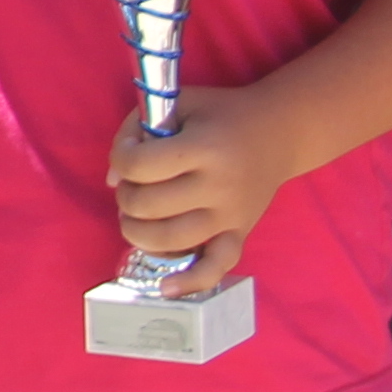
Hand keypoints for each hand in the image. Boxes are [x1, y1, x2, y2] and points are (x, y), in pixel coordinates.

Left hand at [106, 87, 285, 291]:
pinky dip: (189, 281)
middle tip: (134, 184)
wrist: (278, 132)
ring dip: (137, 231)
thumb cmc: (220, 115)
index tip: (129, 151)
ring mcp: (231, 216)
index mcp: (204, 148)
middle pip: (148, 205)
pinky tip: (165, 287)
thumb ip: (135, 131)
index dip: (121, 158)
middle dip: (126, 196)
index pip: (140, 165)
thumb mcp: (178, 104)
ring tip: (137, 215)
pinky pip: (215, 267)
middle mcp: (219, 187)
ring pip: (170, 239)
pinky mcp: (240, 234)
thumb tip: (113, 181)